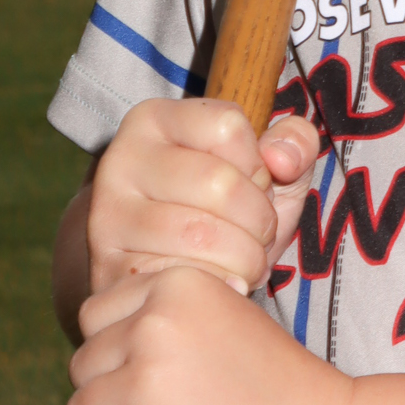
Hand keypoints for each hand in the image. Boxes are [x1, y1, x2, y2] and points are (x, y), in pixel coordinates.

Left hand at [65, 263, 349, 404]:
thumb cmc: (282, 388)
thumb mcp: (232, 318)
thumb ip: (176, 315)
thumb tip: (108, 341)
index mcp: (177, 286)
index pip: (96, 317)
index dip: (115, 352)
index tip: (149, 379)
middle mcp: (156, 326)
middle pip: (84, 366)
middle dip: (108, 395)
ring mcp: (148, 386)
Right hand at [86, 98, 319, 298]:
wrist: (166, 270)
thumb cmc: (224, 212)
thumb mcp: (268, 169)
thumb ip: (295, 144)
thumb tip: (282, 159)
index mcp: (155, 119)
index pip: (228, 126)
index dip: (258, 164)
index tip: (252, 184)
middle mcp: (122, 158)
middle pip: (220, 182)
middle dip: (258, 218)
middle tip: (254, 233)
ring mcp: (109, 214)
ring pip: (202, 235)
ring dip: (244, 258)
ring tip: (242, 260)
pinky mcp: (109, 268)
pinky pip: (182, 277)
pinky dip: (217, 286)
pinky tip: (220, 284)